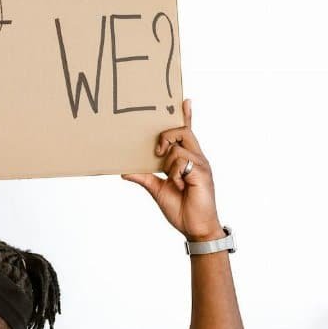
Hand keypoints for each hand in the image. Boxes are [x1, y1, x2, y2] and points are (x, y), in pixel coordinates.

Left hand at [121, 100, 222, 240]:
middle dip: (166, 136)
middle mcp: (196, 158)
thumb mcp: (157, 190)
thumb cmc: (181, 209)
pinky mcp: (202, 171)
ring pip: (178, 147)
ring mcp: (201, 164)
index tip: (184, 100)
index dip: (186, 116)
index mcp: (187, 159)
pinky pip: (181, 161)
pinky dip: (175, 173)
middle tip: (156, 152)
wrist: (195, 228)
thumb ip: (144, 178)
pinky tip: (181, 185)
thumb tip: (124, 171)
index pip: (188, 132)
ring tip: (174, 180)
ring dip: (168, 163)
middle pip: (182, 131)